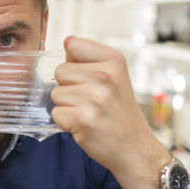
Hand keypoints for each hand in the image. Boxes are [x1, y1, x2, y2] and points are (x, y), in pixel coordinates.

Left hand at [50, 37, 167, 184]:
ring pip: (55, 93)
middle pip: (60, 71)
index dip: (75, 64)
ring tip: (89, 113)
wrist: (134, 148)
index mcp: (113, 61)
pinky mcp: (82, 118)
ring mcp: (94, 98)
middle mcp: (105, 76)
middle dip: (69, 87)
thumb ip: (89, 58)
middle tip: (91, 101)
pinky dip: (65, 122)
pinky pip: (56, 113)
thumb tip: (68, 40)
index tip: (91, 78)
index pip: (73, 45)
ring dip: (67, 106)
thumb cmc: (119, 113)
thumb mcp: (114, 77)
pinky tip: (84, 125)